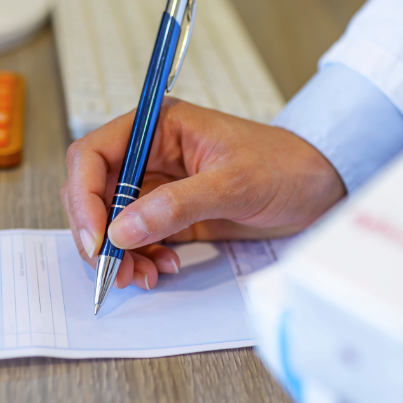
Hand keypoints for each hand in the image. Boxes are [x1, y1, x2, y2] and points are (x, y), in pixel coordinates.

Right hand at [61, 98, 344, 290]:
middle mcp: (151, 153)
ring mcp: (160, 185)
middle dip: (99, 234)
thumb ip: (177, 205)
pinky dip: (141, 258)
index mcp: (158, 127)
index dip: (83, 197)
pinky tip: (163, 268)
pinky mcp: (173, 213)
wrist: (319, 185)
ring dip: (119, 254)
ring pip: (113, 221)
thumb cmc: (285, 165)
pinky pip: (139, 238)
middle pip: (95, 192)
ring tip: (142, 276)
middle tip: (113, 269)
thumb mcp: (233, 183)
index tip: (96, 238)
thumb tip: (122, 229)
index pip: (93, 155)